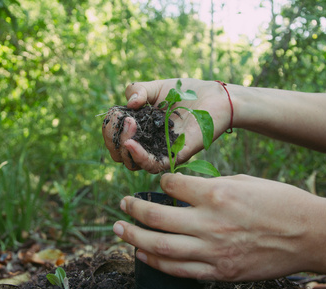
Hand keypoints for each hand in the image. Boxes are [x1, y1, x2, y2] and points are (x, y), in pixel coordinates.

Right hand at [102, 79, 231, 172]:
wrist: (215, 97)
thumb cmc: (187, 92)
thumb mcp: (156, 87)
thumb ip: (137, 90)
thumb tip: (129, 105)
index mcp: (141, 128)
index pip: (115, 138)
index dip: (110, 129)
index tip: (116, 114)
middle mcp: (149, 143)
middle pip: (120, 155)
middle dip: (114, 139)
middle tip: (126, 121)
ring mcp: (162, 151)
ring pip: (134, 164)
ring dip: (125, 148)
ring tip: (130, 126)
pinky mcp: (177, 156)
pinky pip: (154, 165)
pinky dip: (140, 158)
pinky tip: (132, 145)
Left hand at [112, 173, 325, 281]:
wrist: (311, 235)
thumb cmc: (281, 202)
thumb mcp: (245, 182)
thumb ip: (212, 187)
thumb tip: (188, 190)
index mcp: (217, 194)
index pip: (172, 185)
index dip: (161, 181)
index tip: (158, 181)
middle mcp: (209, 223)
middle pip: (156, 216)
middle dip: (133, 209)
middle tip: (121, 205)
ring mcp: (213, 251)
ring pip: (160, 246)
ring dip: (134, 237)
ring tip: (120, 230)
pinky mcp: (219, 272)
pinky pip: (178, 270)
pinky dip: (156, 262)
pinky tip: (143, 254)